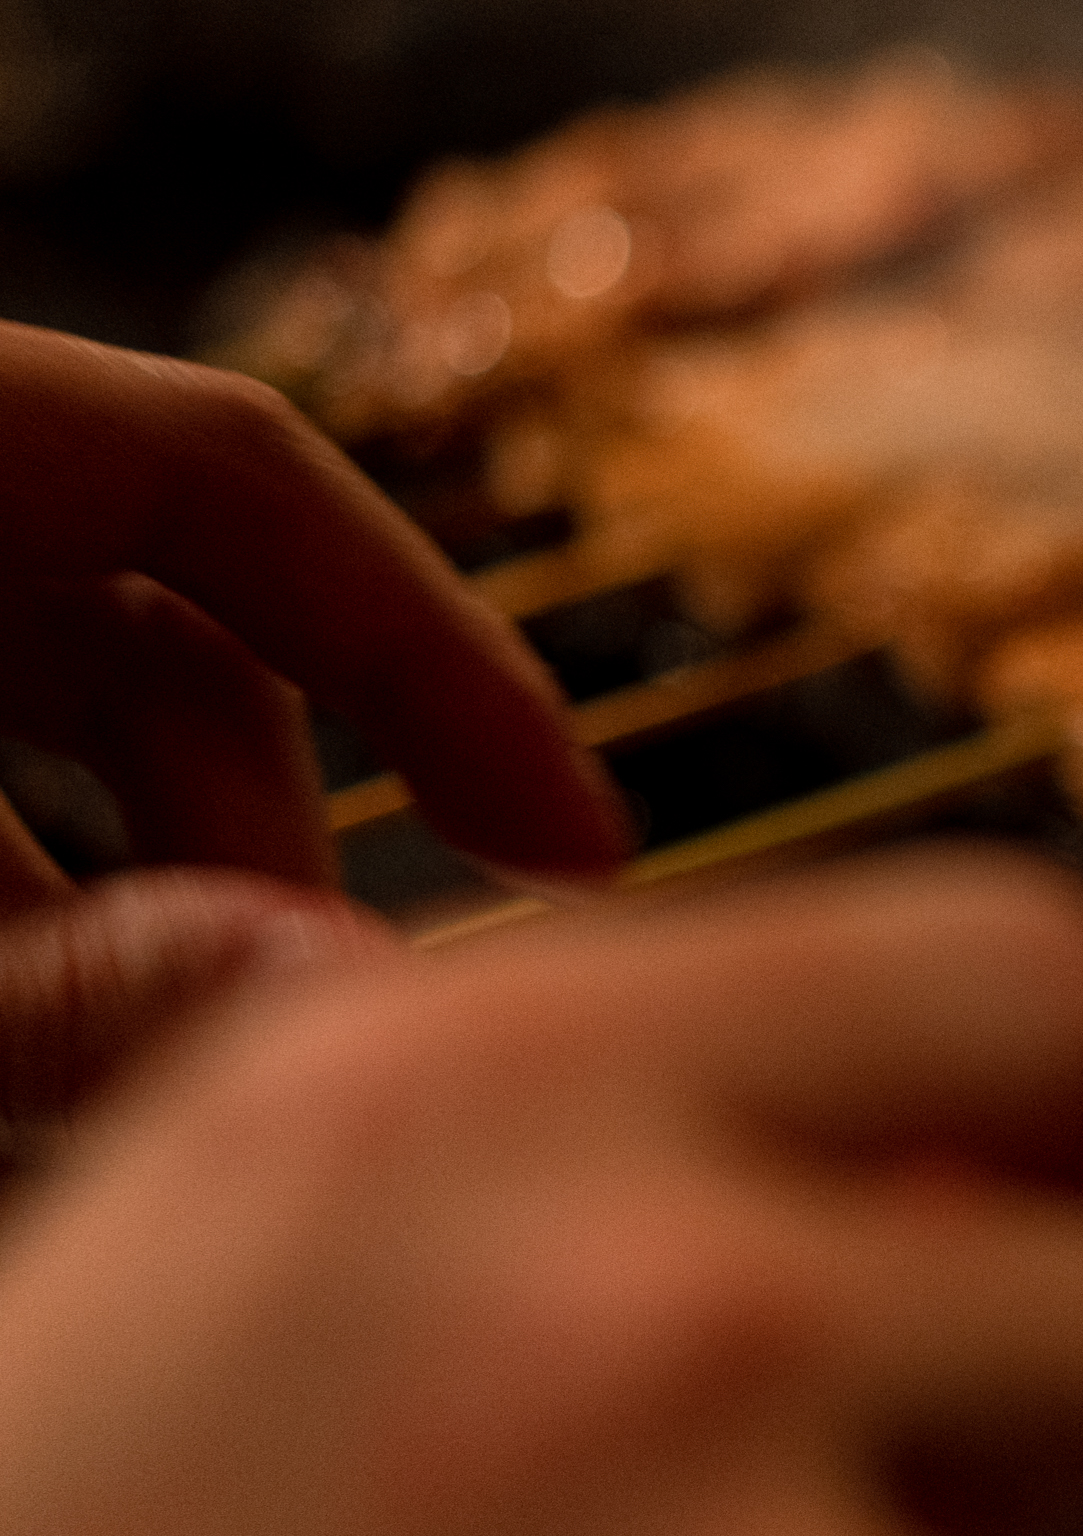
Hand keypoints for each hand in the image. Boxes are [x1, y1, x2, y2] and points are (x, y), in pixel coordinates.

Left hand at [0, 320, 627, 1129]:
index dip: (432, 648)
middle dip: (262, 840)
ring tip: (178, 1065)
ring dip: (145, 894)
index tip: (574, 848)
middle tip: (328, 1018)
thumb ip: (68, 983)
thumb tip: (345, 1011)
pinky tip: (43, 1044)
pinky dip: (21, 889)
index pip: (235, 469)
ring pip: (40, 718)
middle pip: (152, 629)